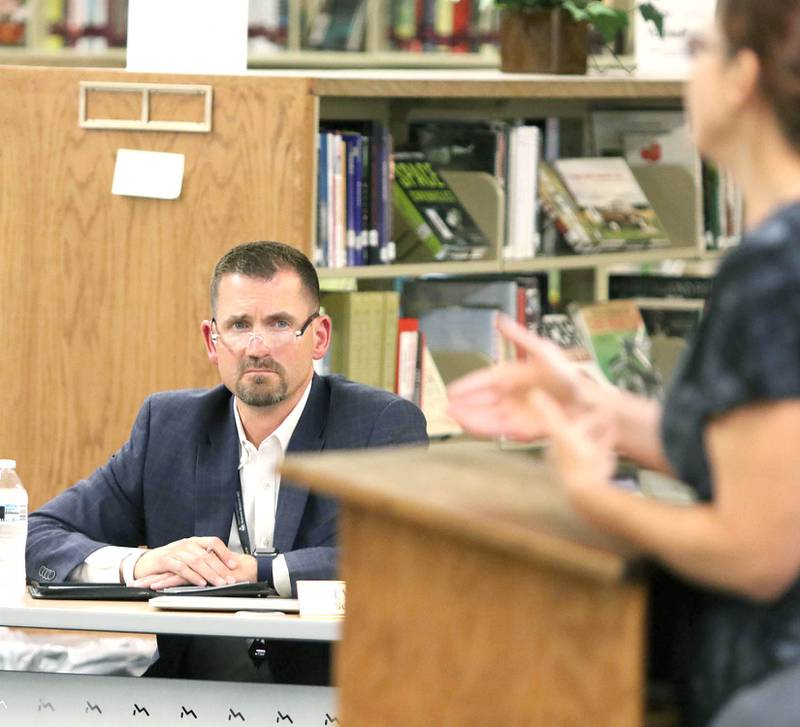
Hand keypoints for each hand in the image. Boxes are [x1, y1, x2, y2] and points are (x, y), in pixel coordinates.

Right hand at [132, 536, 242, 588]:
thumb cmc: (169, 561)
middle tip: (230, 579)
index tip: (234, 564)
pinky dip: (192, 576)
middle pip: (207, 554)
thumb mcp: (187, 557)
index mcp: (194, 541)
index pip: (213, 542)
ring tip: (219, 583)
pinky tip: (200, 583)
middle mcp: (186, 544)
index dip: (225, 552)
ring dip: (210, 573)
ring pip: (196, 561)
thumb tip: (223, 569)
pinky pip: (181, 568)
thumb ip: (202, 560)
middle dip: (220, 568)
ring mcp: (175, 551)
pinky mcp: (165, 560)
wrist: (145, 562)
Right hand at [447, 316, 611, 441]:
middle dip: (463, 405)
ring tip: (453, 417)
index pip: (484, 381)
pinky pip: (498, 430)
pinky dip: (482, 429)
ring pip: (485, 417)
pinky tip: (469, 427)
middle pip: (481, 401)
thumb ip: (520, 337)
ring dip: (468, 418)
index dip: (468, 386)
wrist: (587, 403)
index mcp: (511, 376)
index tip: (452, 390)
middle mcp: (510, 396)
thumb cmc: (568, 375)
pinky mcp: (521, 430)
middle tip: (445, 407)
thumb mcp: (543, 351)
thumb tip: (500, 320)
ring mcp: (514, 413)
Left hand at [532, 390, 616, 511]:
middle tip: (598, 404)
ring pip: (592, 436)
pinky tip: (615, 426)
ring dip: (600, 425)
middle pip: (578, 429)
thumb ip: (547, 412)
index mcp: (555, 443)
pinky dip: (609, 435)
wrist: (589, 486)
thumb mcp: (559, 430)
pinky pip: (604, 444)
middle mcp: (568, 450)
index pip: (561, 423)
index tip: (576, 398)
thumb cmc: (572, 458)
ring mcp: (584, 456)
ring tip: (609, 412)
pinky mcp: (599, 461)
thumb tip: (533, 393)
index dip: (570, 411)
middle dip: (588, 418)